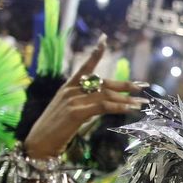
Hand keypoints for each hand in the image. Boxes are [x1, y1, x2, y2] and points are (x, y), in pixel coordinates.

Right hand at [24, 37, 148, 158]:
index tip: (104, 39)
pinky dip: (119, 107)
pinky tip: (130, 109)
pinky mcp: (76, 112)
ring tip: (142, 103)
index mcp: (68, 87)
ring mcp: (72, 100)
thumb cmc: (56, 130)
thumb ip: (86, 103)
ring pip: (106, 96)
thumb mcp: (71, 111)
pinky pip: (103, 107)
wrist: (39, 143)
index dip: (95, 53)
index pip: (85, 66)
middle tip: (143, 86)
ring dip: (127, 100)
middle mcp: (71, 90)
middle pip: (104, 84)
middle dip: (125, 85)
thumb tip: (106, 103)